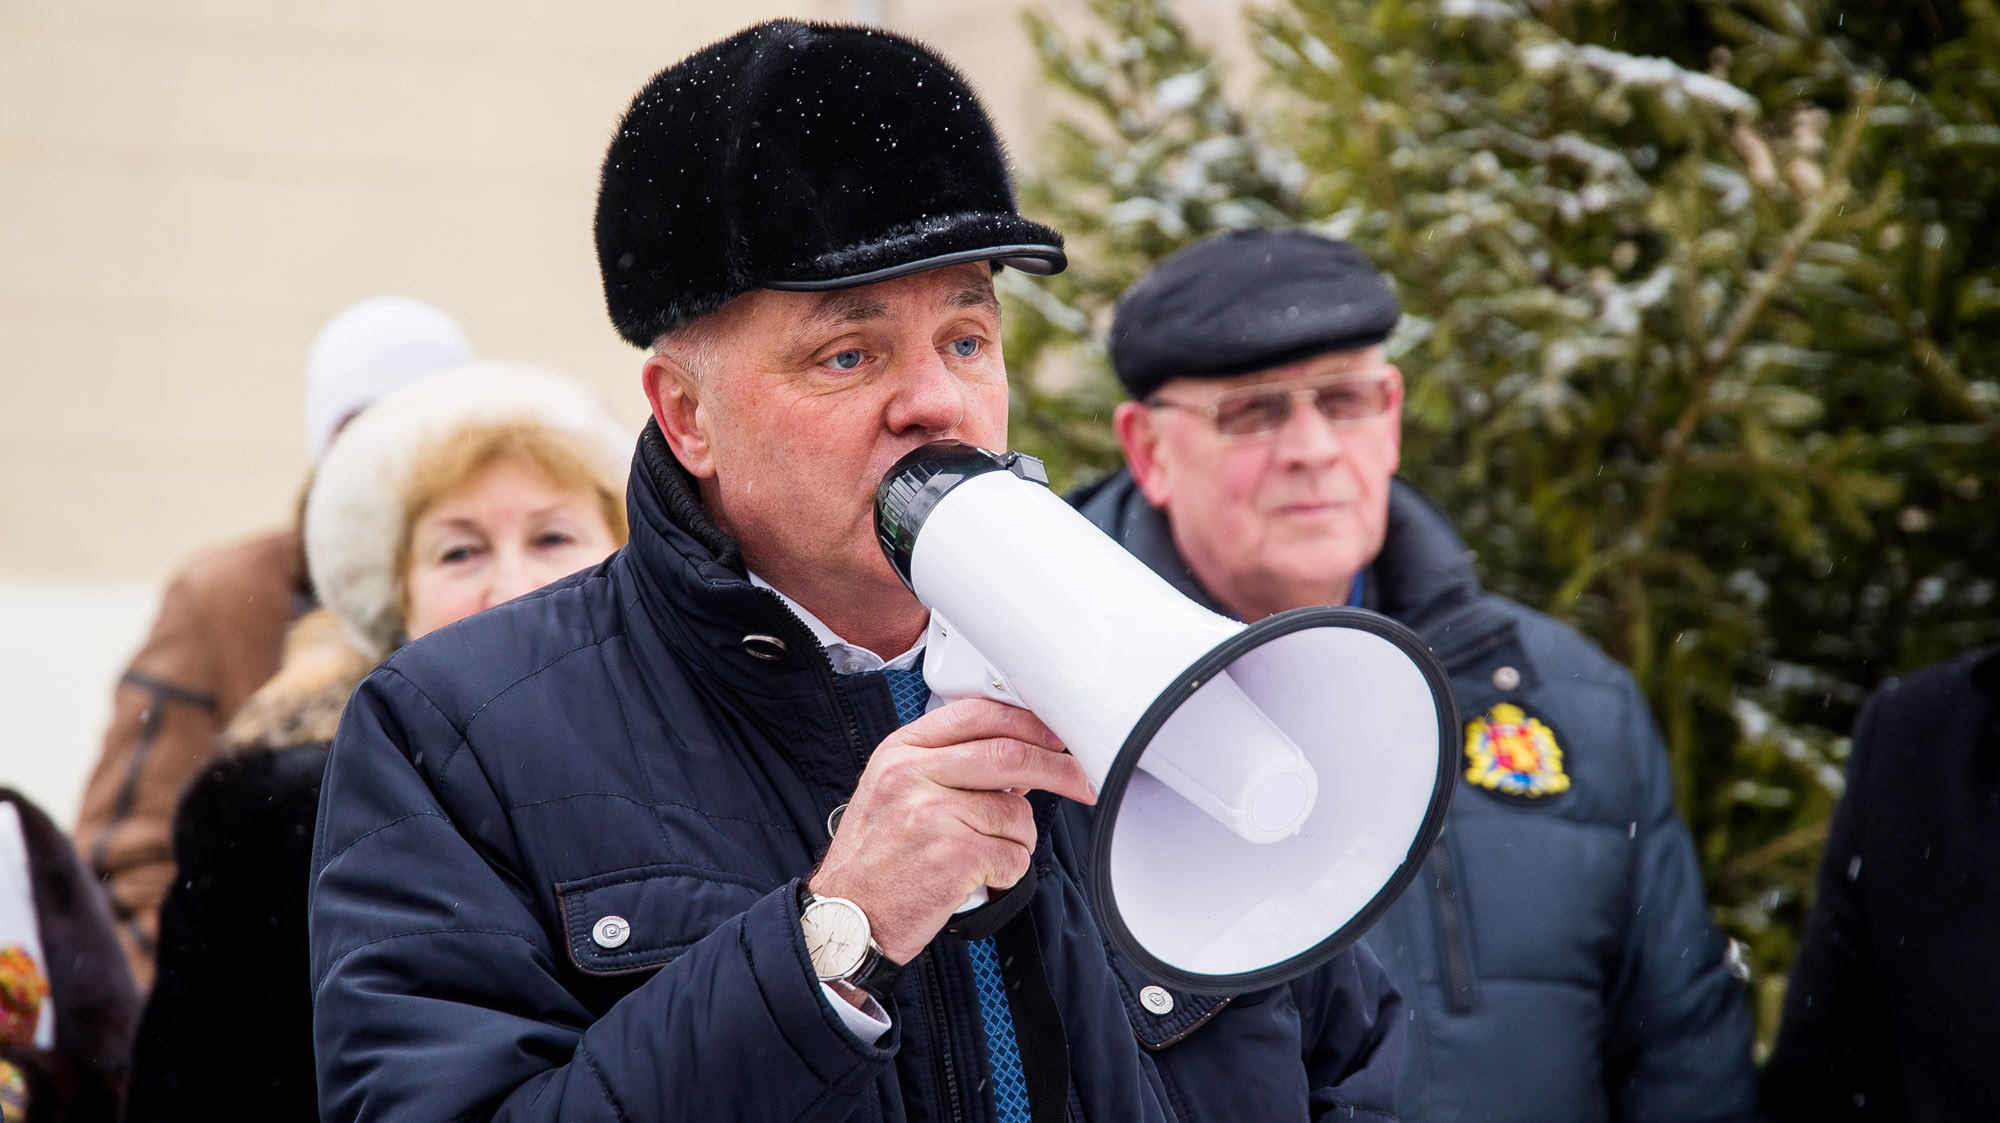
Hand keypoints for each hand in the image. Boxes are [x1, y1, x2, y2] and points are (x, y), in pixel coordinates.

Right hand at [807, 698, 1094, 963]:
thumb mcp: (893, 790)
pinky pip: (1012, 857)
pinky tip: (978, 878)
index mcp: (900, 752)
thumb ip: (946, 765)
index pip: (976, 715)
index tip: (1055, 737)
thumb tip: (1016, 756)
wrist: (846, 917)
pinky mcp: (953, 856)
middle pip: (1009, 755)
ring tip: (985, 854)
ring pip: (1015, 813)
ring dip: (1018, 839)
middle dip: (1057, 769)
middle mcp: (913, 776)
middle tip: (1081, 780)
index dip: (1027, 724)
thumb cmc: (874, 859)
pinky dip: (1006, 873)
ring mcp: (932, 814)